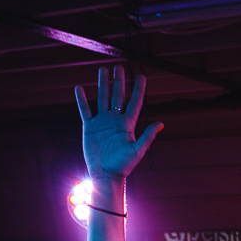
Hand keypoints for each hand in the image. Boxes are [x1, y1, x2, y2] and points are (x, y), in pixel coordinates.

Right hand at [74, 65, 161, 181]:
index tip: (142, 76)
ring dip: (102, 84)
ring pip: (102, 98)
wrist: (105, 174)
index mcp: (128, 124)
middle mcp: (115, 120)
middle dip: (118, 81)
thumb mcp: (137, 150)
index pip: (134, 102)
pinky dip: (82, 99)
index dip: (139, 90)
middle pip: (117, 96)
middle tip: (118, 66)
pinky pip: (85, 110)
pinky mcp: (90, 127)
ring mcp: (102, 122)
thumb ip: (147, 136)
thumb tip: (161, 123)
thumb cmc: (123, 165)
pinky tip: (80, 88)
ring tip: (102, 70)